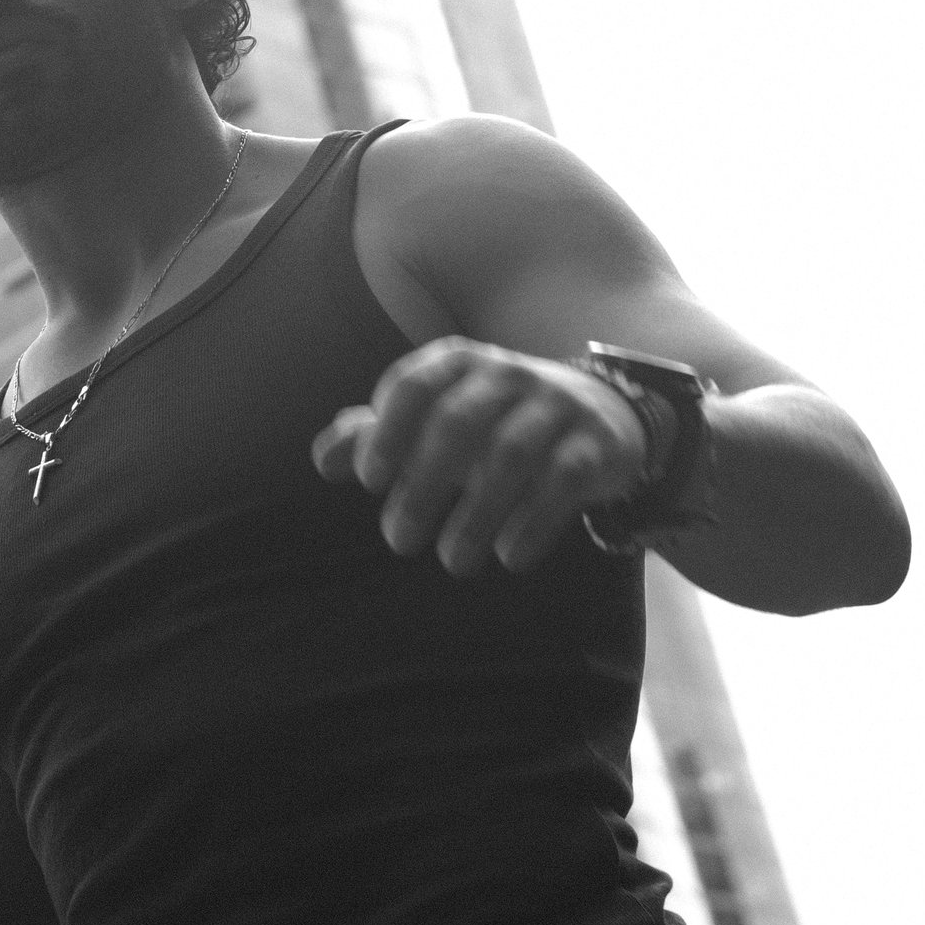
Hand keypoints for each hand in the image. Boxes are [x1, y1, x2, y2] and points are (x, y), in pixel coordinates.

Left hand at [310, 338, 646, 574]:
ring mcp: (555, 406)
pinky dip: (533, 522)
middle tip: (398, 540)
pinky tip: (507, 556)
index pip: (415, 386)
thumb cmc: (495, 421)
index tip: (369, 481)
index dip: (388, 431)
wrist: (601, 414)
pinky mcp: (594, 443)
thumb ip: (380, 434)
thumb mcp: (438, 418)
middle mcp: (507, 375)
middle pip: (457, 423)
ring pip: (510, 455)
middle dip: (423, 483)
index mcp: (460, 363)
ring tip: (451, 562)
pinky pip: (562, 480)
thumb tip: (323, 460)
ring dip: (475, 514)